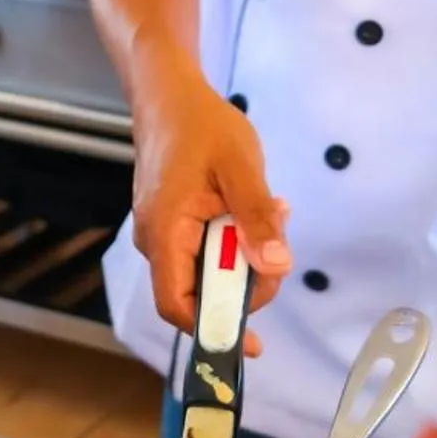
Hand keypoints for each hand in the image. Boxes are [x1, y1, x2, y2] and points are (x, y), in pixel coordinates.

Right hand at [130, 47, 291, 343]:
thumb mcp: (240, 167)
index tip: (252, 343)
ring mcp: (164, 234)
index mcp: (165, 233)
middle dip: (248, 278)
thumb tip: (275, 267)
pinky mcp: (175, 224)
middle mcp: (157, 242)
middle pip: (202, 291)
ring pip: (209, 269)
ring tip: (272, 212)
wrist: (169, 94)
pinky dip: (235, 240)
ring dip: (246, 253)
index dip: (213, 330)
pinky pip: (206, 249)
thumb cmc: (201, 125)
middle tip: (279, 238)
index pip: (178, 305)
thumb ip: (256, 219)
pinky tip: (254, 210)